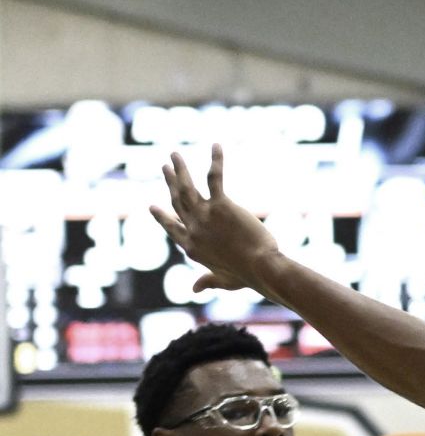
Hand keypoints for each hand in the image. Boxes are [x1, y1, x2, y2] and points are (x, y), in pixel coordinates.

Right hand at [150, 145, 279, 292]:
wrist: (260, 268)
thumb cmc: (246, 276)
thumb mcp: (223, 281)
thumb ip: (207, 281)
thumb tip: (194, 289)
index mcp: (192, 247)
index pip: (172, 229)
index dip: (162, 217)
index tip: (153, 206)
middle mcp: (193, 229)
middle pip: (177, 202)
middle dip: (170, 183)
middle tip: (165, 168)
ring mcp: (204, 216)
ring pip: (186, 188)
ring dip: (179, 169)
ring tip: (174, 155)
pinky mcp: (221, 205)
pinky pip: (214, 177)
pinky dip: (215, 160)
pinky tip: (216, 146)